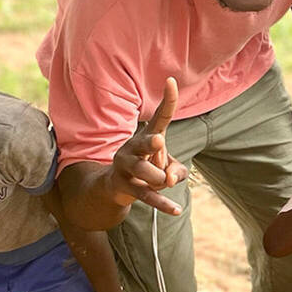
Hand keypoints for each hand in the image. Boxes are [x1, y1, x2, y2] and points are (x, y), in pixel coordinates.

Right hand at [109, 77, 189, 213]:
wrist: (114, 188)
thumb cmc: (147, 171)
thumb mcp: (168, 168)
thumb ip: (177, 171)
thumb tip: (170, 180)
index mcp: (148, 137)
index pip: (160, 116)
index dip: (167, 100)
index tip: (171, 81)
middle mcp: (134, 147)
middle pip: (146, 143)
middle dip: (152, 143)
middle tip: (159, 141)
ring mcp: (127, 166)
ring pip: (146, 172)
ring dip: (158, 180)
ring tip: (161, 182)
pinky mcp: (124, 186)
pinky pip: (146, 197)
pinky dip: (162, 204)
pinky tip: (176, 210)